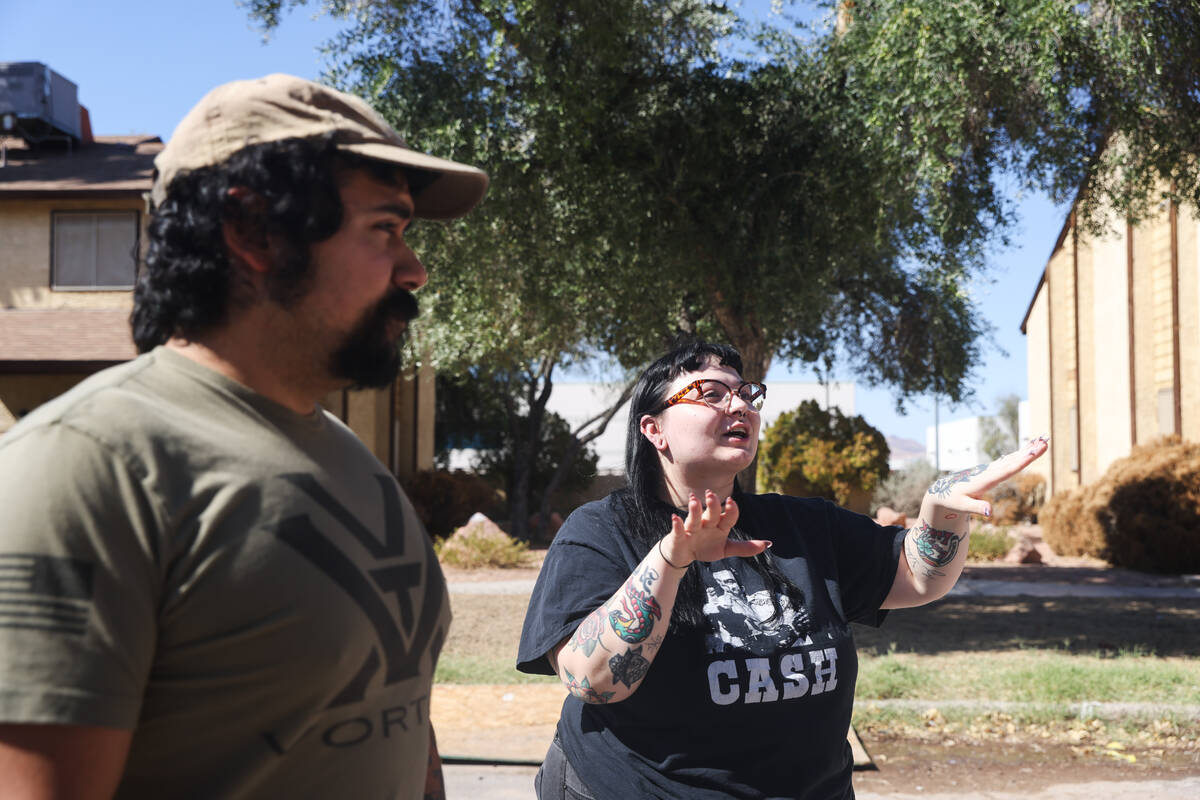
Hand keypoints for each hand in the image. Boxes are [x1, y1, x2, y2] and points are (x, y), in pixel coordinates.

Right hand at [661, 490, 770, 566]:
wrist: (682, 555)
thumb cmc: (705, 547)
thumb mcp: (726, 549)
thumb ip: (745, 547)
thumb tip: (768, 544)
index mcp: (719, 525)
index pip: (728, 516)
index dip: (731, 510)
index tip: (731, 502)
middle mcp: (706, 523)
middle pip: (711, 513)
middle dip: (713, 504)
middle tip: (712, 495)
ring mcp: (692, 529)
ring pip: (695, 518)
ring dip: (695, 510)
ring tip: (694, 501)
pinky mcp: (678, 536)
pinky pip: (678, 529)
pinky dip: (676, 524)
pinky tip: (675, 518)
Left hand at [925, 435, 1049, 517]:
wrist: (942, 491)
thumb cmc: (952, 500)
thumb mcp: (962, 506)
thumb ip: (976, 507)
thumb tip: (990, 512)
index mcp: (984, 480)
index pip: (1006, 470)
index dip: (1021, 462)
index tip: (1033, 452)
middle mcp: (988, 471)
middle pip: (1013, 461)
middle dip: (1029, 452)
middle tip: (1045, 441)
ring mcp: (990, 469)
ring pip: (1012, 458)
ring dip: (1027, 450)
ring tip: (1042, 440)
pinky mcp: (990, 470)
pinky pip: (1008, 460)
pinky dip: (1019, 454)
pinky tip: (1029, 448)